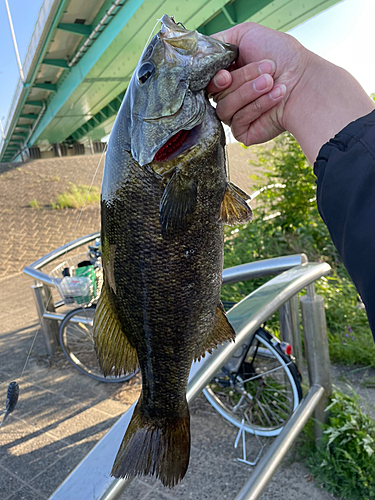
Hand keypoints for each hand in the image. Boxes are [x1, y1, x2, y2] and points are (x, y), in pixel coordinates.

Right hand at [207, 23, 307, 145]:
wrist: (305, 83)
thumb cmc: (284, 57)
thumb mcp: (247, 33)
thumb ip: (219, 40)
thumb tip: (199, 50)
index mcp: (228, 74)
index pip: (206, 80)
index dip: (214, 78)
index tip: (227, 74)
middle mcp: (229, 95)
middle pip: (215, 93)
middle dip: (242, 80)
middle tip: (266, 71)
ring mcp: (235, 114)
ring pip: (224, 107)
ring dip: (251, 92)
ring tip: (272, 82)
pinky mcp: (243, 131)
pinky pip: (237, 121)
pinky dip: (259, 106)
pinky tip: (276, 95)